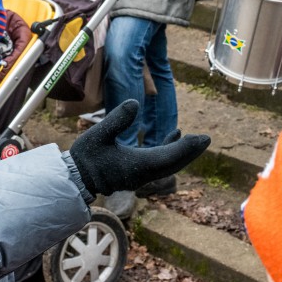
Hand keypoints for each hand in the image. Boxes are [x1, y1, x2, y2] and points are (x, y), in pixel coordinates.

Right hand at [68, 100, 209, 196]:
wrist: (76, 179)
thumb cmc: (86, 156)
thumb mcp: (98, 134)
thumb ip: (117, 118)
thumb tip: (136, 103)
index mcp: (137, 165)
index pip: (169, 157)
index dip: (186, 148)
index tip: (202, 138)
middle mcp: (143, 174)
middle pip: (173, 163)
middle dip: (190, 151)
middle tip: (206, 139)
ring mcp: (140, 176)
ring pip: (168, 164)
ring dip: (182, 152)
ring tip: (194, 138)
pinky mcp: (136, 173)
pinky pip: (159, 163)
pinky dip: (169, 151)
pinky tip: (173, 136)